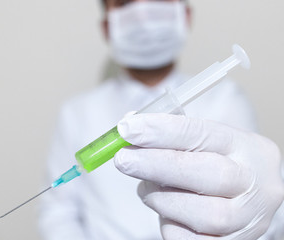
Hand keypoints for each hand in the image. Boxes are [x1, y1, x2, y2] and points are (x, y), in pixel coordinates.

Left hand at [114, 113, 283, 238]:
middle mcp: (254, 184)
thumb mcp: (205, 143)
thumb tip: (127, 129)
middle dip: (157, 165)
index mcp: (247, 148)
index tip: (128, 129)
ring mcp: (247, 219)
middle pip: (209, 174)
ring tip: (147, 187)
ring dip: (161, 199)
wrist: (248, 198)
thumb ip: (170, 135)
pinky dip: (169, 223)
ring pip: (203, 214)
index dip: (163, 131)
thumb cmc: (218, 163)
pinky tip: (166, 210)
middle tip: (123, 159)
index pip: (204, 134)